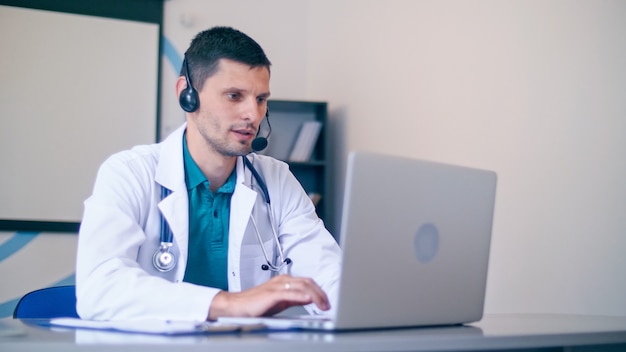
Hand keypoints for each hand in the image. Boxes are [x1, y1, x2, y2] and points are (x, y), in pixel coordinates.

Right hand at [207, 274, 329, 319]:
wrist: (236, 306)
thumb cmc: (255, 304)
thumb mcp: (279, 301)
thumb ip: (293, 298)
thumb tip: (309, 300)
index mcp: (284, 281)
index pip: (307, 282)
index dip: (319, 291)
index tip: (326, 301)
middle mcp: (282, 280)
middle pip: (307, 282)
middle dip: (320, 293)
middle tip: (328, 304)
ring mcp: (277, 286)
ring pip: (301, 286)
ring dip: (315, 295)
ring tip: (323, 304)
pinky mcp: (271, 294)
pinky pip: (289, 293)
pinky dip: (301, 296)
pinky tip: (308, 300)